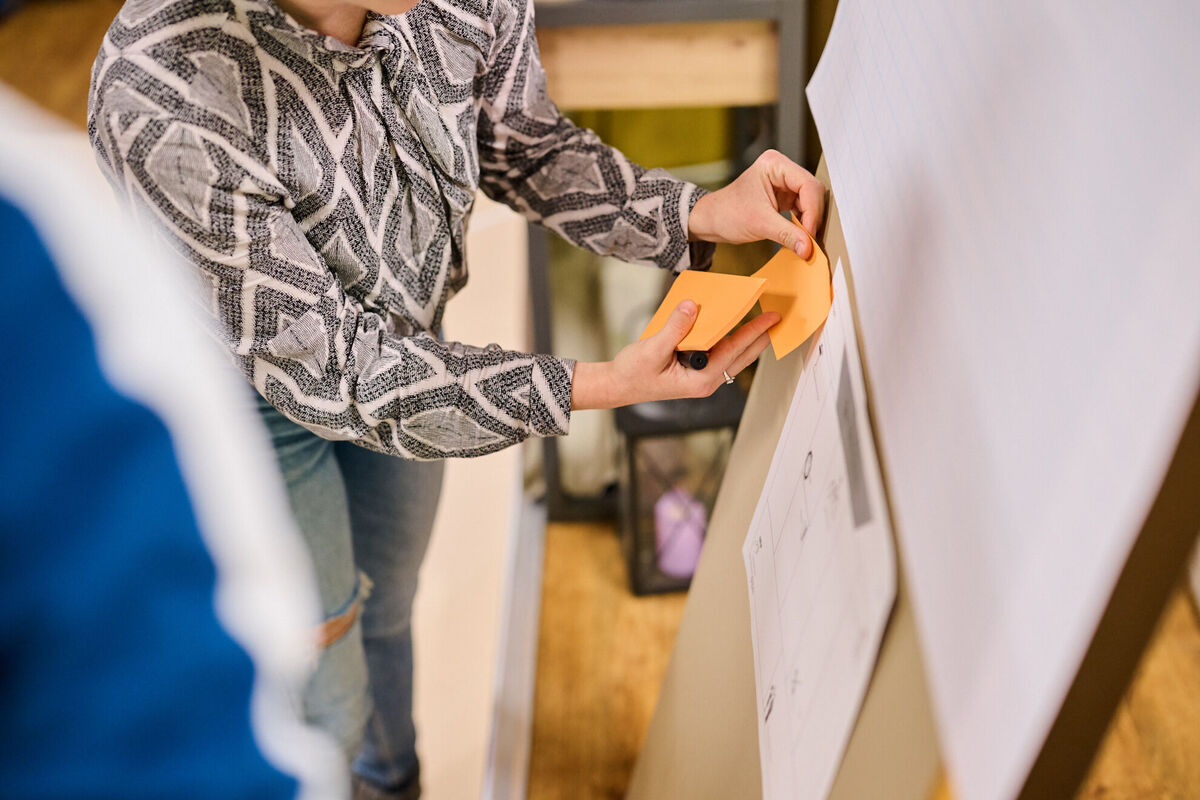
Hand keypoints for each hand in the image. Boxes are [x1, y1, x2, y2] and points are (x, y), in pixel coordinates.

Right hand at [570, 301, 780, 409]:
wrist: (617, 385)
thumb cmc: (633, 373)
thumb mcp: (653, 349)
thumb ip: (675, 328)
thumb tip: (693, 308)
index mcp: (700, 379)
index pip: (733, 351)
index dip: (753, 332)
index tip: (770, 318)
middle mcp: (705, 380)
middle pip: (740, 356)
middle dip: (759, 338)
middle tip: (777, 318)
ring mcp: (701, 377)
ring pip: (731, 356)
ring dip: (745, 339)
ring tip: (760, 321)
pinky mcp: (695, 371)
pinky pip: (716, 352)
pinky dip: (726, 339)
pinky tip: (729, 325)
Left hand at [687, 149, 825, 257]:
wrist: (712, 220)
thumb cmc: (727, 213)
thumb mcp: (759, 224)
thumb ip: (787, 235)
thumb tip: (808, 248)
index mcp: (775, 164)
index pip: (807, 185)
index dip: (812, 210)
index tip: (809, 234)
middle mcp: (782, 169)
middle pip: (812, 191)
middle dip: (812, 216)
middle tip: (810, 239)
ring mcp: (784, 182)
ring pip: (810, 201)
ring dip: (809, 220)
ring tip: (805, 239)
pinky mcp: (784, 196)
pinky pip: (803, 208)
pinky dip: (803, 223)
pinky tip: (801, 236)